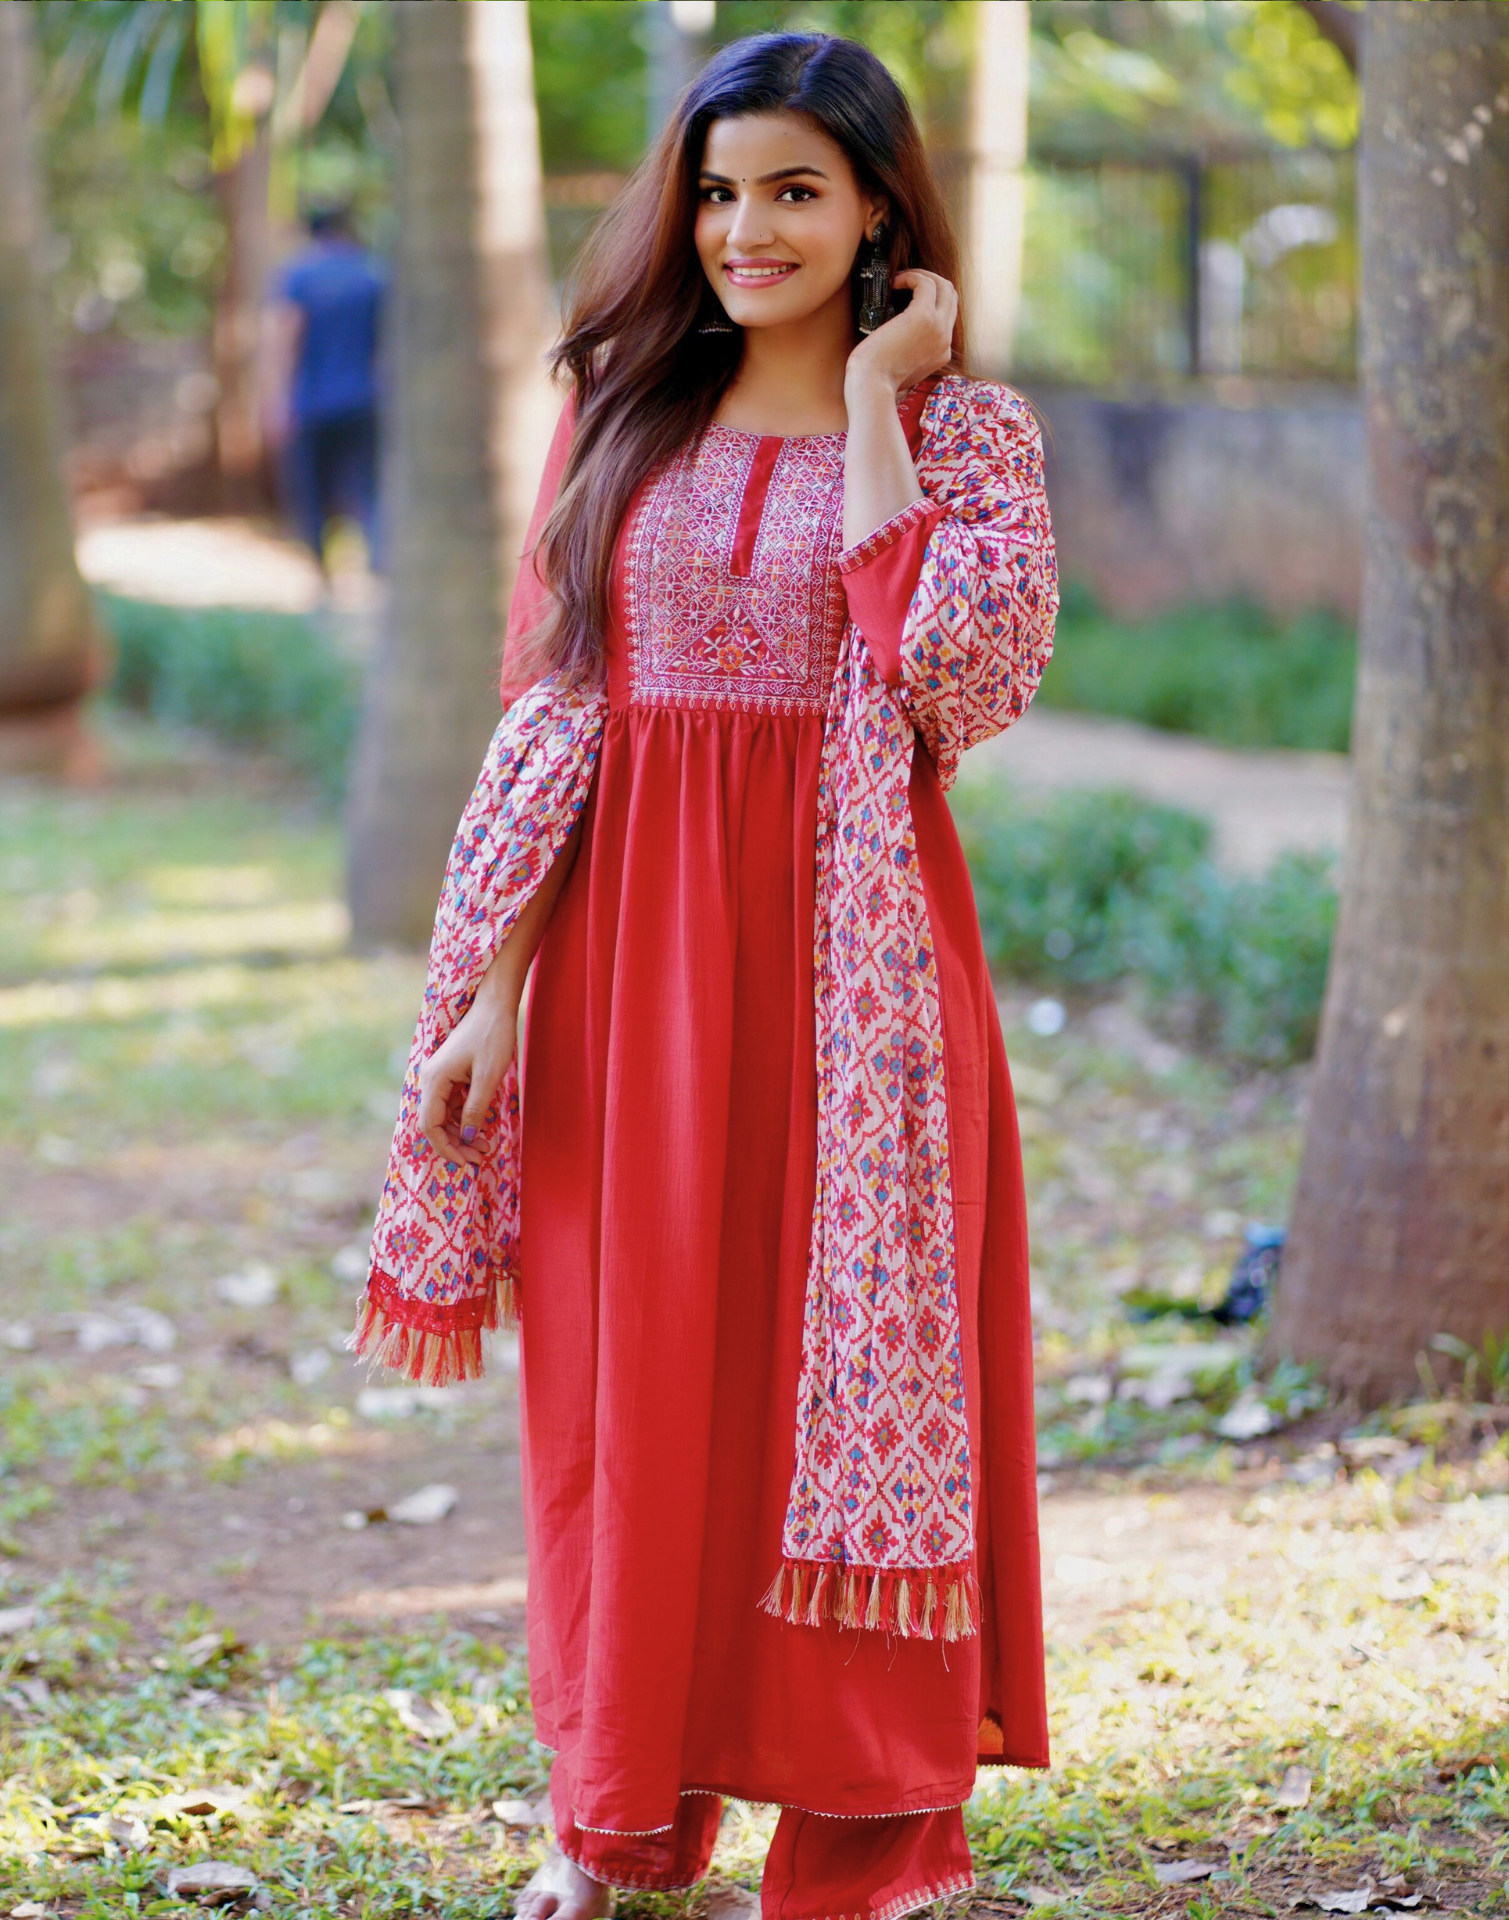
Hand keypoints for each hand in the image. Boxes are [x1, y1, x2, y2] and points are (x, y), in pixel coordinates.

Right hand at [416, 971, 519, 1166]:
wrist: (495, 1005)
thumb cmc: (492, 1036)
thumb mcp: (488, 1077)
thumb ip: (475, 1109)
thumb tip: (467, 1138)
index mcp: (434, 1080)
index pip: (430, 1125)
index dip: (446, 1147)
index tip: (466, 1162)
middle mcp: (431, 1080)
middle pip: (435, 1123)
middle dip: (456, 1144)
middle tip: (479, 1159)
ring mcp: (441, 1078)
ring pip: (445, 1116)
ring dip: (463, 1134)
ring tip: (486, 1147)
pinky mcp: (452, 1075)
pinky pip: (454, 1105)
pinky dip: (466, 1119)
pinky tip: (483, 1129)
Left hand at [845, 269, 957, 398]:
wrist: (871, 387)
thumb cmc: (876, 380)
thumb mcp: (900, 367)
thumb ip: (907, 352)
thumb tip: (896, 335)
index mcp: (941, 353)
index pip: (947, 316)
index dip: (931, 299)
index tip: (907, 296)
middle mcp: (945, 340)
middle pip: (951, 297)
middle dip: (931, 281)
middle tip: (906, 281)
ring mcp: (938, 328)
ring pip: (944, 286)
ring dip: (922, 276)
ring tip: (899, 279)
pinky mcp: (924, 318)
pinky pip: (926, 284)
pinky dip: (911, 277)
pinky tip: (894, 282)